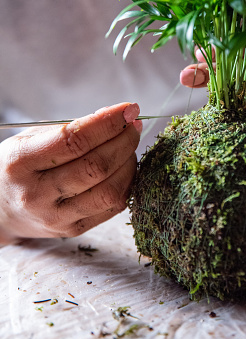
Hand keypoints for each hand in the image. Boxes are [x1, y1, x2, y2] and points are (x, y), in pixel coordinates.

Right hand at [0, 102, 141, 243]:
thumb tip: (115, 117)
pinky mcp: (73, 230)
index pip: (74, 140)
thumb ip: (71, 128)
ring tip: (129, 145)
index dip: (107, 122)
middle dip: (124, 140)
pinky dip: (126, 183)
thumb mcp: (31, 139)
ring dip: (129, 163)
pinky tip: (125, 167)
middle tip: (133, 124)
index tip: (128, 108)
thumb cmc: (19, 166)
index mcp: (21, 162)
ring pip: (109, 191)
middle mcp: (36, 194)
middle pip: (96, 166)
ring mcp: (56, 217)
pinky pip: (113, 207)